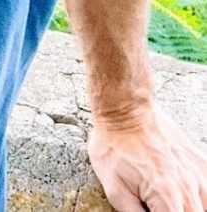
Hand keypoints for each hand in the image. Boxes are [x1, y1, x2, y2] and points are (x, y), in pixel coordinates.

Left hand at [88, 104, 206, 210]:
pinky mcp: (201, 160)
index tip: (153, 211)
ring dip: (192, 207)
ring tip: (173, 202)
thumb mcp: (114, 189)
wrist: (125, 110)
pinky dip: (201, 196)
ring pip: (206, 205)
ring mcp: (197, 172)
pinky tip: (187, 194)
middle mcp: (188, 185)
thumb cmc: (114, 145)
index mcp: (166, 195)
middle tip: (158, 205)